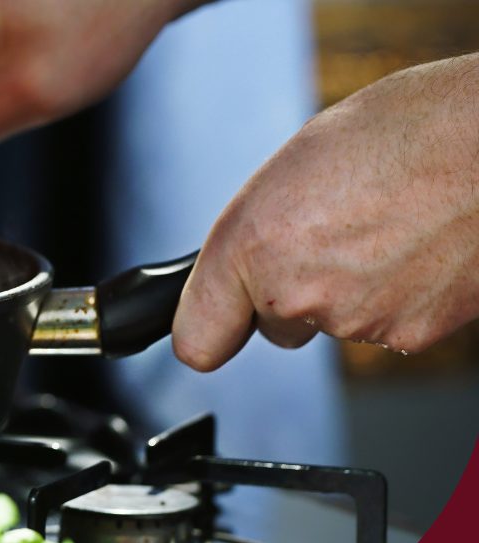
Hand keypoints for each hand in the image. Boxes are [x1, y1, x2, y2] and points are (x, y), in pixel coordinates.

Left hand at [172, 54, 478, 370]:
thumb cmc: (407, 130)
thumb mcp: (297, 165)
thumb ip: (260, 230)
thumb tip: (247, 267)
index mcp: (252, 243)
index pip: (196, 340)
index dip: (211, 329)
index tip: (217, 323)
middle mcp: (295, 292)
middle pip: (274, 323)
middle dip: (294, 291)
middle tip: (336, 233)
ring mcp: (355, 320)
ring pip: (333, 322)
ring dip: (351, 287)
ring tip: (388, 225)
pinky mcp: (410, 335)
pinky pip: (386, 324)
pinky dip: (398, 296)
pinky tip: (418, 247)